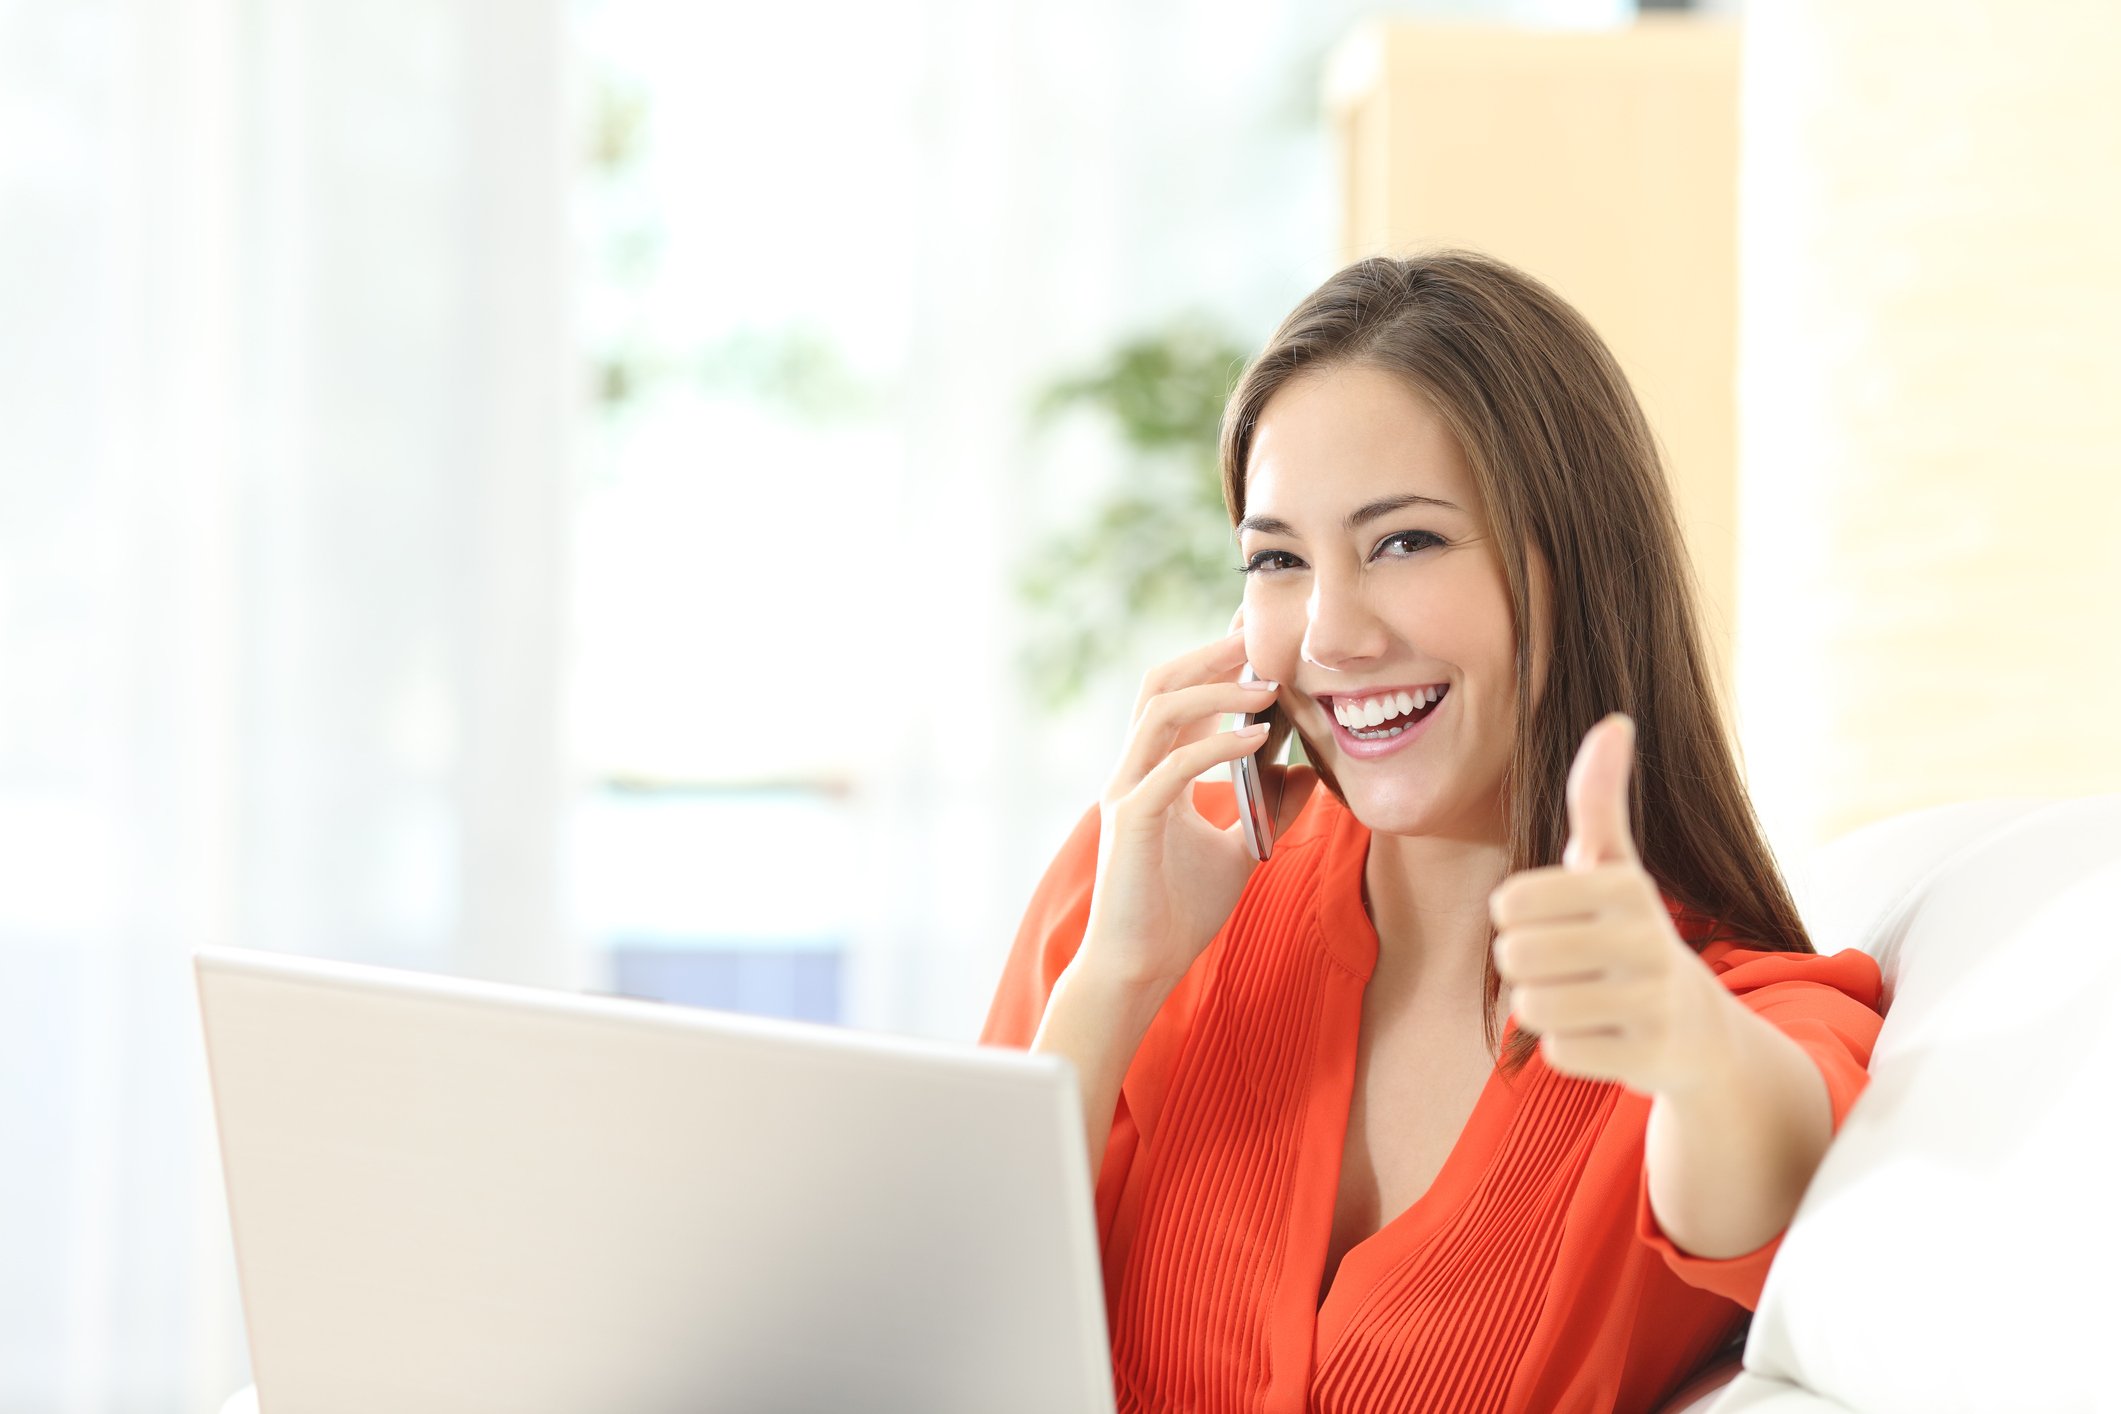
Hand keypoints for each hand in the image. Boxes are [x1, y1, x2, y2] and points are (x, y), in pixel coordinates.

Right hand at [1077, 607, 1315, 990]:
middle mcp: (1133, 770)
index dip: (1214, 660)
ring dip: (1216, 687)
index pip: (1179, 695)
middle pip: (1160, 683)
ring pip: (1160, 709)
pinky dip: (1217, 744)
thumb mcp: (1240, 849)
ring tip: (1268, 682)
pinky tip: (1259, 738)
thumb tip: (1307, 772)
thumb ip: (1268, 808)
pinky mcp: (1131, 820)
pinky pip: (1173, 765)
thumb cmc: (1178, 912)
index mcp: (1152, 771)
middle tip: (1261, 630)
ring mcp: (1127, 790)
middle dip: (1210, 651)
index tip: (1259, 633)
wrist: (1140, 967)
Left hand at [1486, 714, 1736, 1097]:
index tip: (1553, 919)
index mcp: (1625, 886)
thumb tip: (1614, 720)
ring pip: (1531, 1007)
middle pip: (1513, 957)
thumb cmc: (1632, 932)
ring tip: (1583, 997)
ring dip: (1544, 1006)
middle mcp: (1646, 940)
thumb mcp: (1615, 864)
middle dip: (1525, 964)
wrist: (1700, 1030)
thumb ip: (1599, 798)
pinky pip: (1557, 1052)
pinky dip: (1569, 1046)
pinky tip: (1605, 1035)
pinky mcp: (1647, 1059)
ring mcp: (1650, 1002)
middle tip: (1566, 964)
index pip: (1510, 902)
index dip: (1517, 917)